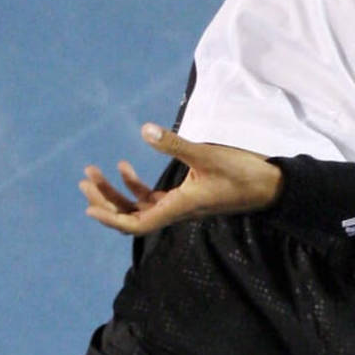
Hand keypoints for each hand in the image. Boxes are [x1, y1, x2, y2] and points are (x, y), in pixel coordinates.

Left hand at [80, 125, 282, 235]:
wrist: (270, 186)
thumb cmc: (242, 173)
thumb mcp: (207, 155)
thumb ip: (175, 144)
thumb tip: (145, 130)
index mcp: (178, 208)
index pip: (136, 223)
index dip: (110, 218)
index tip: (88, 207)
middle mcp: (175, 211)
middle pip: (130, 217)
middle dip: (105, 201)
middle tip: (85, 179)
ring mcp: (180, 206)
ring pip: (138, 207)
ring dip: (115, 193)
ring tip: (94, 173)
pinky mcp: (187, 197)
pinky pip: (153, 199)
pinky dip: (135, 186)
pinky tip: (124, 167)